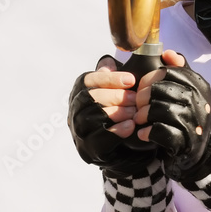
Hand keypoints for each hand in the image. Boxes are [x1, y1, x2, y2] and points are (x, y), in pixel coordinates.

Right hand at [67, 56, 157, 177]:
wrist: (126, 148)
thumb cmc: (121, 113)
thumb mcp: (119, 93)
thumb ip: (114, 77)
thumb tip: (108, 61)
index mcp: (80, 93)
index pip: (88, 81)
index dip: (110, 79)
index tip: (131, 80)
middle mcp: (75, 111)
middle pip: (89, 98)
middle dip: (115, 96)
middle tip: (135, 99)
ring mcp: (79, 131)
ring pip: (90, 117)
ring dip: (116, 112)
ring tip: (134, 112)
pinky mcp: (88, 149)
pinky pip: (98, 139)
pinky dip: (115, 131)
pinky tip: (130, 126)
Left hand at [133, 50, 210, 183]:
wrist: (203, 147)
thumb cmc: (192, 114)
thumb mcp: (192, 89)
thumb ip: (181, 70)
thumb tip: (167, 53)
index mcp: (199, 85)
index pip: (168, 72)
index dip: (149, 78)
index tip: (143, 86)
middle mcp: (198, 101)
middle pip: (159, 90)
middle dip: (142, 97)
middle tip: (138, 105)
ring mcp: (192, 121)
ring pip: (158, 109)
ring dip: (143, 115)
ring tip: (140, 118)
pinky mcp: (184, 140)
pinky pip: (158, 131)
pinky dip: (147, 132)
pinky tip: (144, 133)